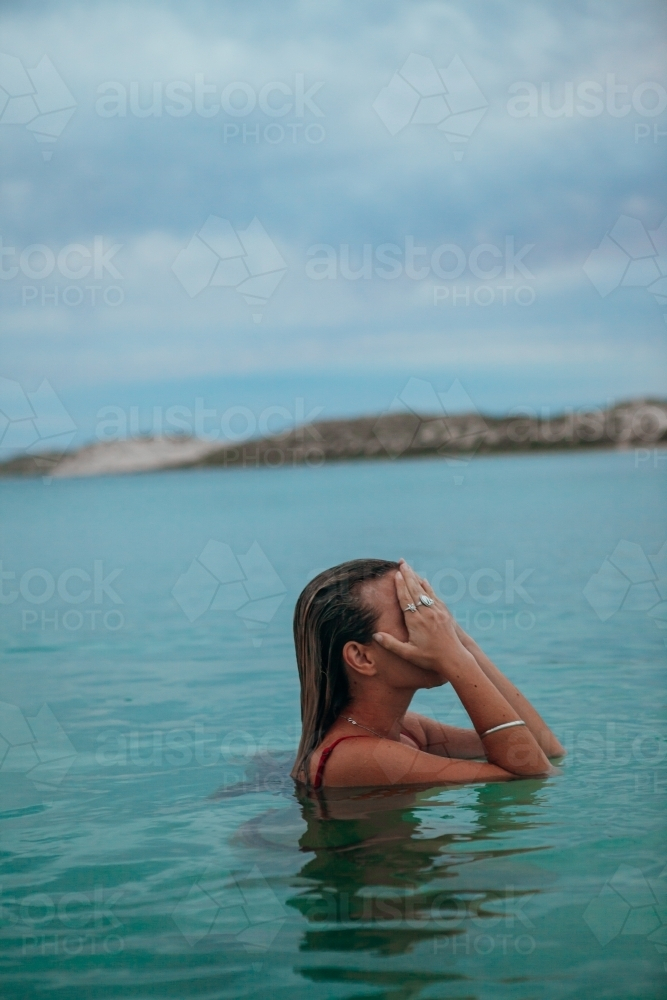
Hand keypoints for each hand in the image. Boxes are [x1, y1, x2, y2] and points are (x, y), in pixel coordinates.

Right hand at [373, 560, 472, 679]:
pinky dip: (427, 587)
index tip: (396, 574)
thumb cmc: (429, 658)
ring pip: (424, 591)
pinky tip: (424, 581)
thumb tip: (375, 635)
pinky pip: (434, 596)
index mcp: (415, 621)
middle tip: (401, 562)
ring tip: (409, 568)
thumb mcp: (408, 653)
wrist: (454, 659)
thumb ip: (391, 644)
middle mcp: (426, 613)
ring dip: (416, 578)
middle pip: (414, 590)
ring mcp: (436, 611)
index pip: (405, 599)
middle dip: (407, 575)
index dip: (400, 585)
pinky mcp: (444, 613)